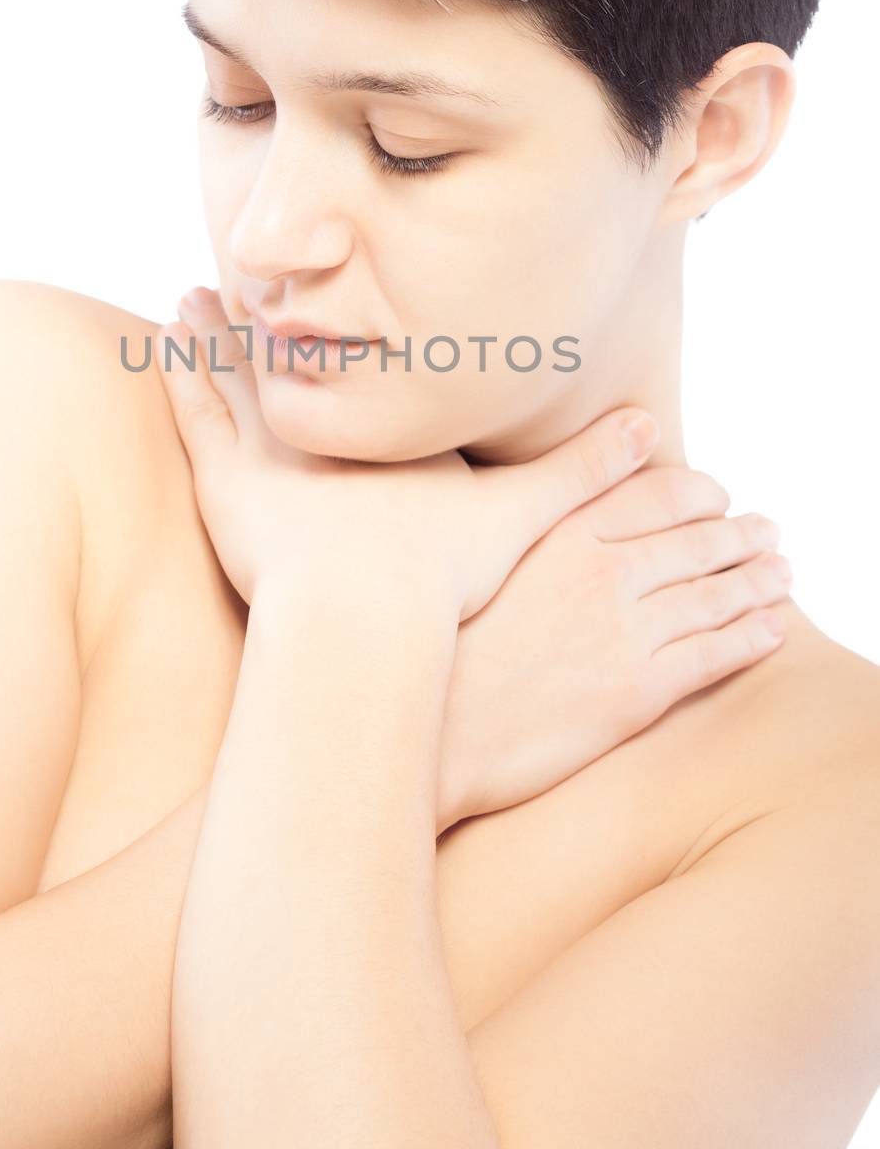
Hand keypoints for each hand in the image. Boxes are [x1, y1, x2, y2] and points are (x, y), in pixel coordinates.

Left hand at [155, 286, 662, 621]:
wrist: (366, 614)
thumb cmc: (442, 572)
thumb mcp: (525, 516)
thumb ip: (584, 472)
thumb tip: (652, 432)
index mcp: (390, 429)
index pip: (370, 366)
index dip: (349, 330)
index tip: (334, 291)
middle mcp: (331, 423)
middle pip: (296, 357)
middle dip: (272, 317)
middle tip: (247, 274)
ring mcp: (272, 448)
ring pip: (235, 375)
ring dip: (215, 334)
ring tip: (194, 294)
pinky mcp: (225, 483)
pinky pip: (194, 415)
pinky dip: (180, 375)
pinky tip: (163, 342)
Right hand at [434, 464, 790, 832]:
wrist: (441, 731)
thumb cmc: (444, 650)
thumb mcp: (482, 560)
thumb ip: (531, 517)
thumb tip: (559, 491)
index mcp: (563, 531)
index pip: (656, 494)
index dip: (698, 492)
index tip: (717, 494)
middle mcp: (603, 571)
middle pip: (696, 541)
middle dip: (739, 534)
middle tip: (766, 531)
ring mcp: (626, 631)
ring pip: (715, 595)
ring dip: (758, 582)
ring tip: (781, 573)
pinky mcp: (639, 690)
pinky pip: (715, 654)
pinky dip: (752, 638)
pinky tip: (771, 630)